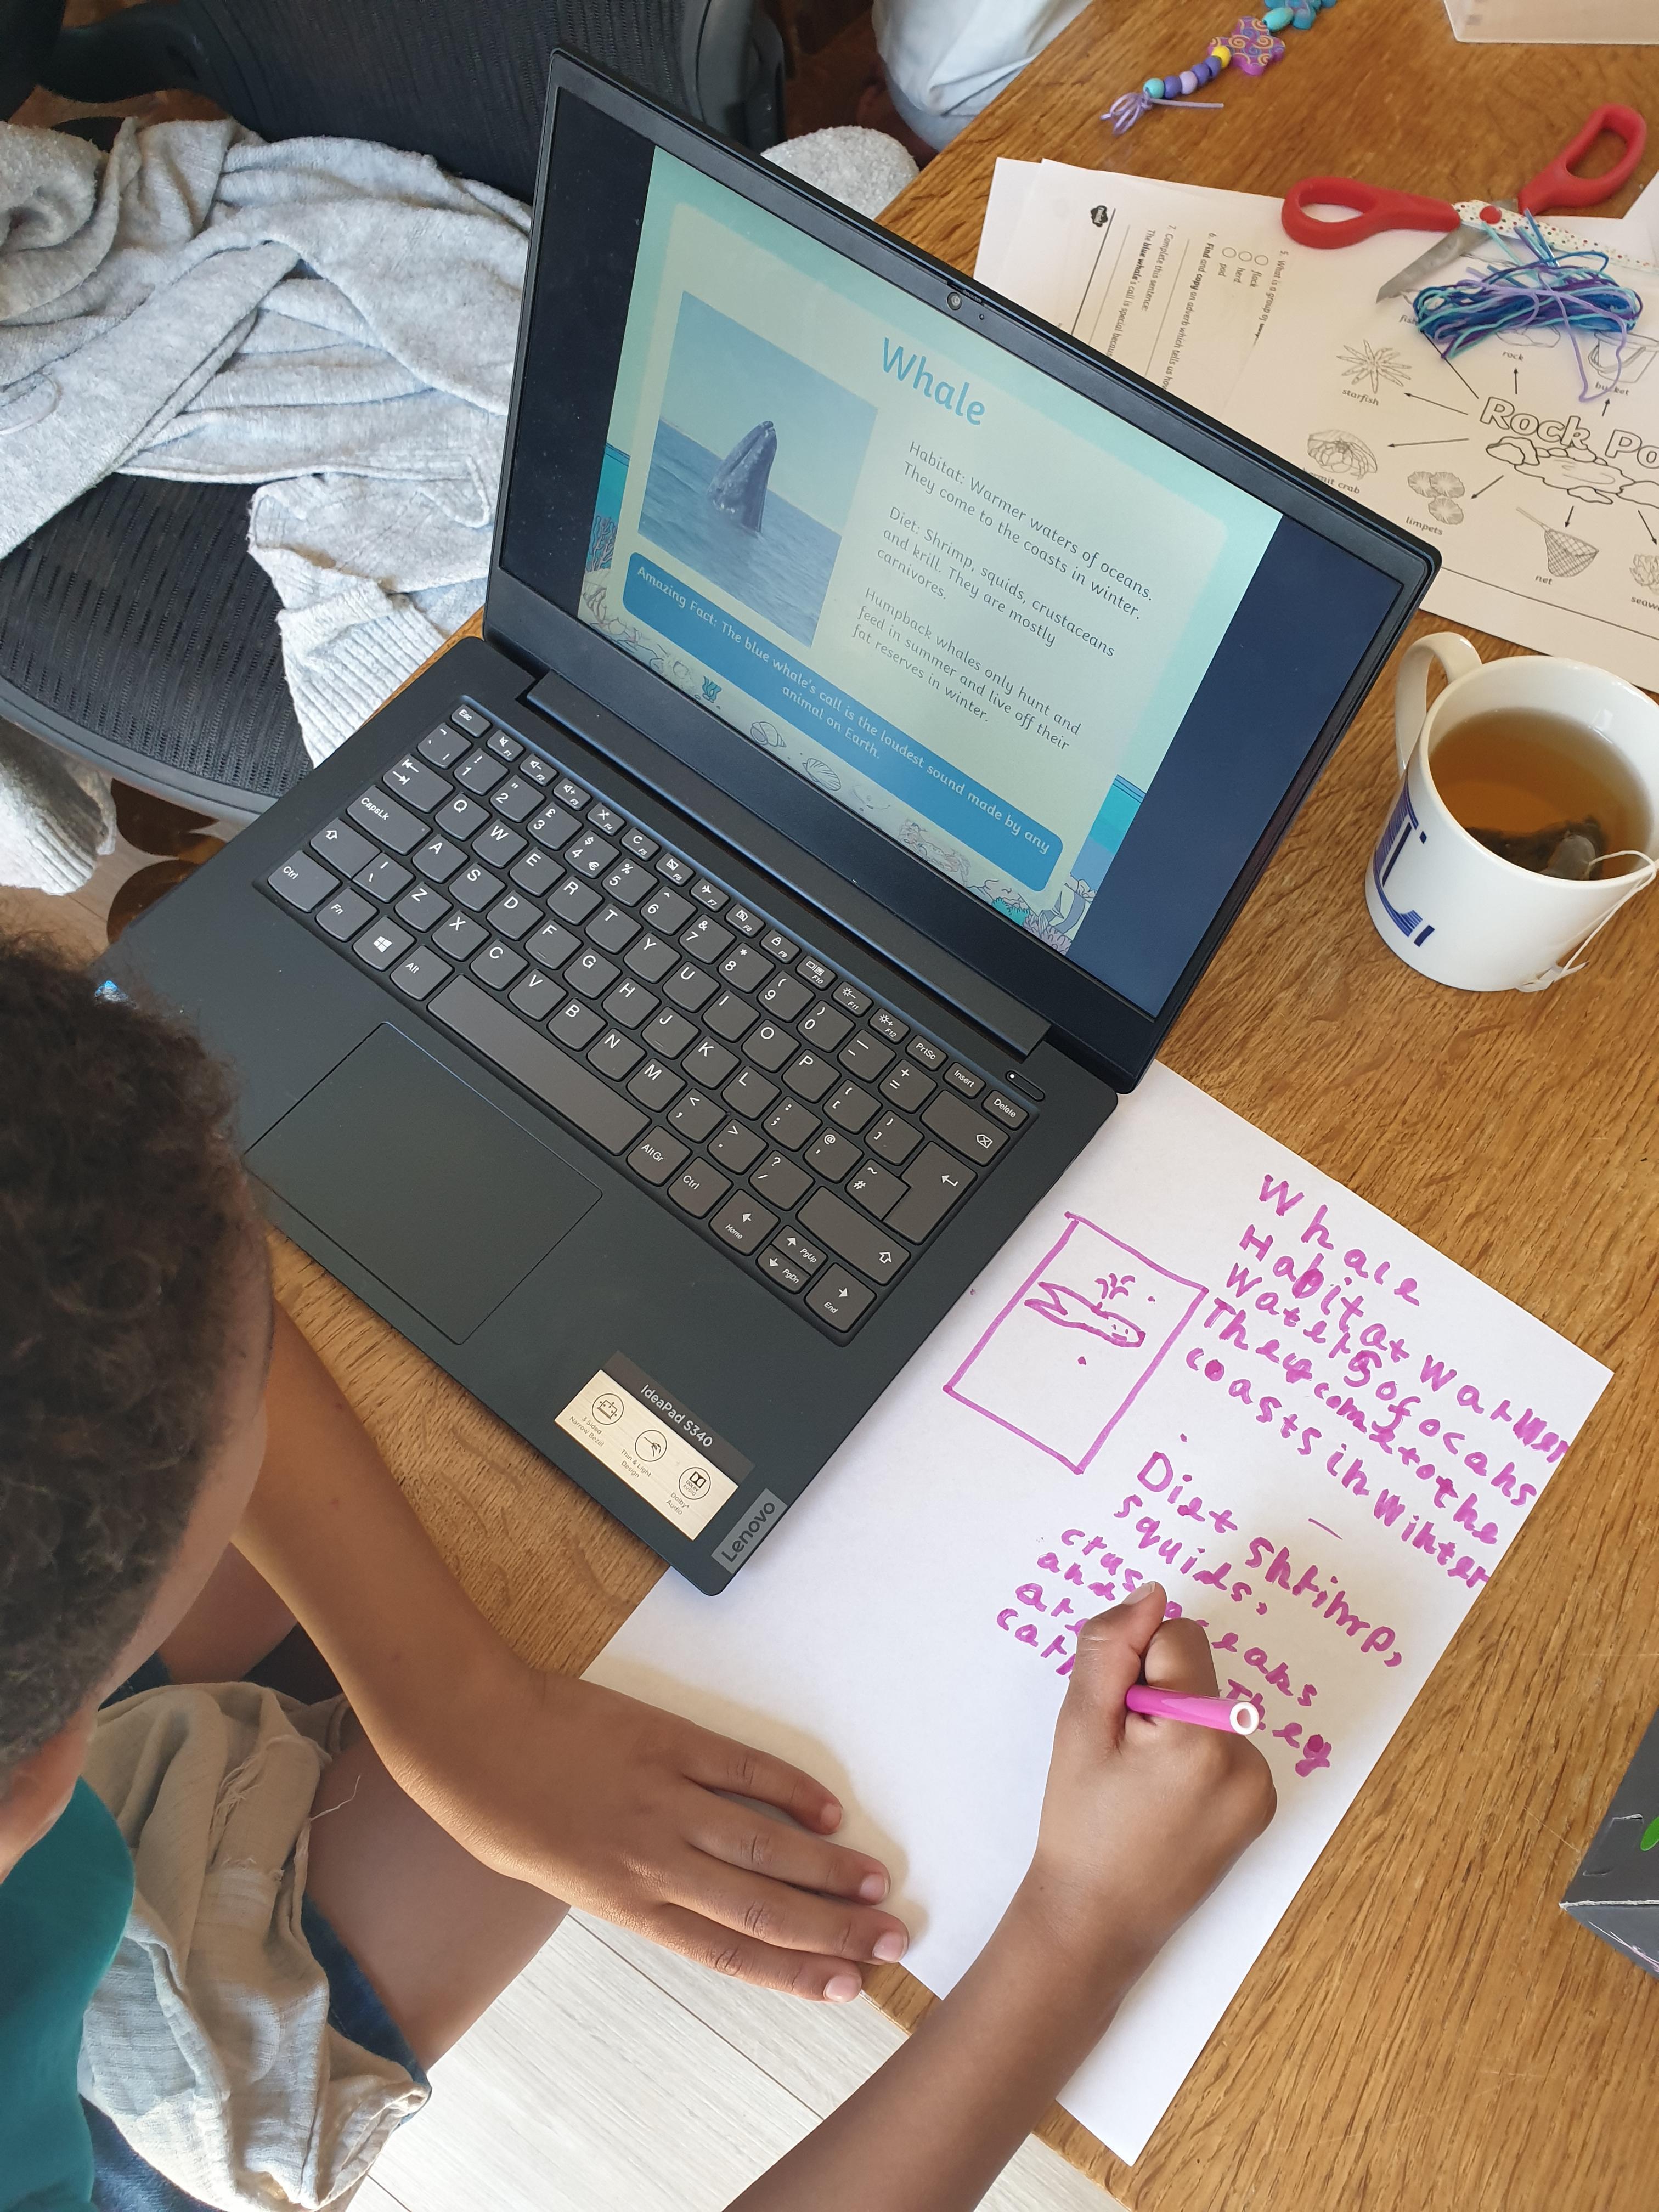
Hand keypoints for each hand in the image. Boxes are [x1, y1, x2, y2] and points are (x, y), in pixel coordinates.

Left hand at [389, 1665, 909, 2001]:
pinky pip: (744, 1770)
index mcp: (627, 1904)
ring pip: (766, 1843)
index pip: (731, 1953)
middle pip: (763, 1907)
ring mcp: (666, 1799)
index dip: (797, 1973)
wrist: (471, 1735)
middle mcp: (654, 1861)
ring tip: (877, 1884)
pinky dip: (791, 1789)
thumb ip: (635, 1890)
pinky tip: (827, 1810)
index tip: (848, 1987)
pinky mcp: (669, 1742)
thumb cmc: (505, 1810)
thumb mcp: (564, 1876)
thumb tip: (699, 1898)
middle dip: (835, 1931)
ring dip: (828, 1868)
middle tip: (893, 1940)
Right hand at [1012, 1584, 1274, 1998]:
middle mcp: (1246, 1758)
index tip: (1116, 1722)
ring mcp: (1260, 1787)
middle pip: (1197, 1671)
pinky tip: (1165, 1800)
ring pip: (1209, 1705)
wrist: (1097, 1918)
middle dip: (1156, 1696)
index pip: (1177, 1636)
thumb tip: (1154, 1595)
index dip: (1134, 1668)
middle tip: (1123, 1759)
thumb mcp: (1078, 1724)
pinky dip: (1194, 1755)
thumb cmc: (1080, 1821)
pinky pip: (1225, 1742)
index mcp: (1200, 1736)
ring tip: (1141, 1785)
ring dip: (1174, 1726)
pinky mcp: (1261, 1806)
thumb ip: (1110, 1646)